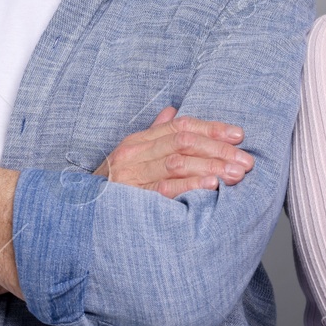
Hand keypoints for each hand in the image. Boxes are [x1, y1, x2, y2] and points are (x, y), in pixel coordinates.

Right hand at [94, 107, 252, 198]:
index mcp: (138, 141)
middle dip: (219, 150)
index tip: (239, 135)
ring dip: (211, 167)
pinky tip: (211, 186)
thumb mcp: (131, 157)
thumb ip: (154, 134)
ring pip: (178, 163)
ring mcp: (132, 176)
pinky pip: (165, 189)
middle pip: (184, 142)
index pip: (181, 127)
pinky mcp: (132, 199)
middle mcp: (134, 154)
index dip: (212, 129)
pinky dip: (190, 186)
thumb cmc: (111, 187)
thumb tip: (172, 111)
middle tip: (246, 160)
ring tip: (236, 173)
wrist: (79, 214)